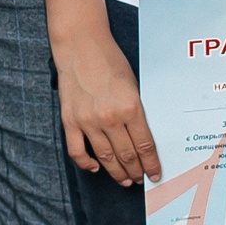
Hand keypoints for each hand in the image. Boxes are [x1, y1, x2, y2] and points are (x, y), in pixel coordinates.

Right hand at [55, 27, 162, 186]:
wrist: (81, 45)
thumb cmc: (110, 61)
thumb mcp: (134, 84)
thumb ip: (137, 111)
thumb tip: (143, 138)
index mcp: (131, 107)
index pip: (145, 147)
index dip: (151, 165)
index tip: (155, 174)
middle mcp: (110, 118)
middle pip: (127, 156)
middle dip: (136, 171)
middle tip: (140, 178)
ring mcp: (88, 121)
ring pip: (105, 158)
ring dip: (116, 172)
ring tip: (124, 179)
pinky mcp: (70, 121)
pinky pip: (77, 151)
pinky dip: (86, 164)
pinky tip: (95, 167)